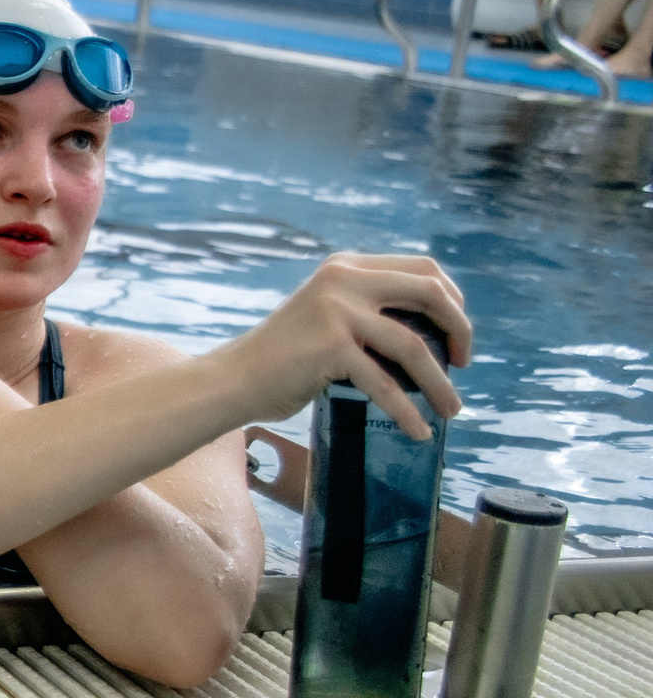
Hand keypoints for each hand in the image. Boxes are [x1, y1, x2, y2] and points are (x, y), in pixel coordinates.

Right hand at [218, 253, 470, 439]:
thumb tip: (433, 335)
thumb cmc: (284, 358)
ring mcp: (336, 310)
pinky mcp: (330, 346)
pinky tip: (418, 430)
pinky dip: (407, 411)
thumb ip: (369, 311)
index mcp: (347, 266)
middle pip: (430, 293)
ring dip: (440, 383)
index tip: (454, 334)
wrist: (234, 380)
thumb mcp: (329, 316)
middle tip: (463, 363)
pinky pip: (385, 383)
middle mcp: (344, 279)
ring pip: (413, 346)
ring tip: (451, 410)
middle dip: (459, 330)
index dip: (452, 300)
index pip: (422, 268)